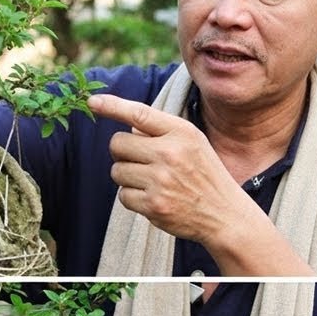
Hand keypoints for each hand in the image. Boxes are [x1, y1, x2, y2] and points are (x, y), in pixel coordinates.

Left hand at [88, 93, 244, 245]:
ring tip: (152, 182)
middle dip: (123, 152)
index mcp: (182, 133)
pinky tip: (154, 198)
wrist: (224, 214)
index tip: (92, 101)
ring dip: (127, 177)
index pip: (139, 113)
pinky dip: (133, 198)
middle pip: (117, 144)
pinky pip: (123, 196)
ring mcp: (161, 180)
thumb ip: (162, 131)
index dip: (112, 106)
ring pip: (117, 171)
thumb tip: (128, 127)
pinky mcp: (154, 205)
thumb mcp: (194, 143)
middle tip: (141, 161)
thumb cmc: (205, 175)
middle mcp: (170, 153)